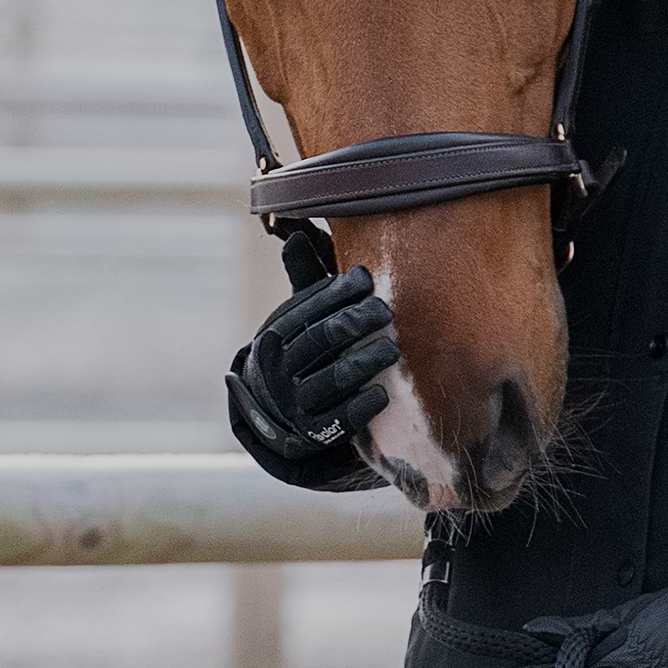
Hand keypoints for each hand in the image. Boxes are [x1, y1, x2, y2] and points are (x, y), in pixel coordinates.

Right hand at [226, 231, 398, 468]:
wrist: (282, 414)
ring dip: (364, 363)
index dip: (336, 292)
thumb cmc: (305, 351)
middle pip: (320, 341)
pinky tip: (385, 394)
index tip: (367, 279)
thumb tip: (296, 234)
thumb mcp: (299, 319)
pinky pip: (339, 420)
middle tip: (385, 310)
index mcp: (275, 336)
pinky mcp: (313, 433)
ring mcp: (295, 404)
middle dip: (354, 322)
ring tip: (392, 348)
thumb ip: (304, 282)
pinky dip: (362, 406)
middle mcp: (278, 370)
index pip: (305, 309)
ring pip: (331, 380)